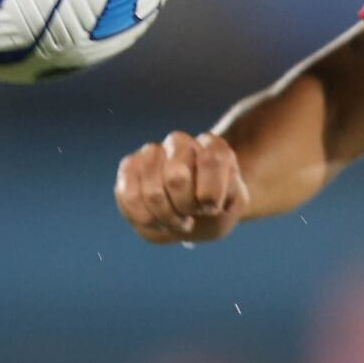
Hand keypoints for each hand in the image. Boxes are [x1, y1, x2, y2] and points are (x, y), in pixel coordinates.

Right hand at [114, 131, 249, 243]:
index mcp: (211, 146)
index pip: (211, 160)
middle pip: (176, 178)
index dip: (211, 195)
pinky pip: (129, 196)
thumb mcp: (234, 204)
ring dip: (165, 217)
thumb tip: (205, 198)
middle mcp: (180, 142)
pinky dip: (145, 218)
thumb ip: (230, 194)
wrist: (190, 215)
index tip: (212, 208)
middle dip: (185, 208)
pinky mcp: (129, 167)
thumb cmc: (213, 209)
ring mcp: (151, 152)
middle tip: (191, 214)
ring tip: (174, 220)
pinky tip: (156, 220)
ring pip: (152, 192)